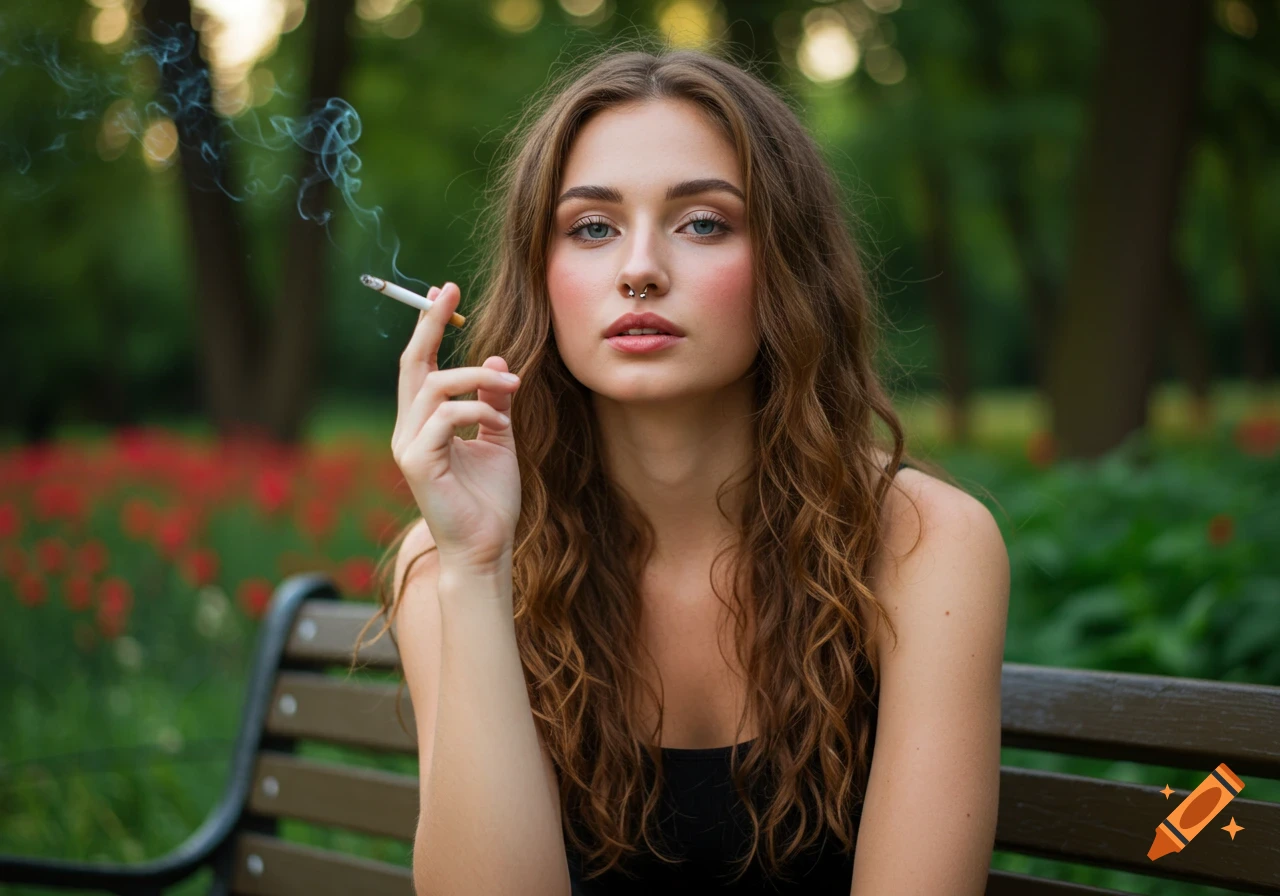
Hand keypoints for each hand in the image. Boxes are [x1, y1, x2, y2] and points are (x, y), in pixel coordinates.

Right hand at [391, 281, 521, 575]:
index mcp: (424, 423)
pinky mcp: (418, 463)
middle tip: (447, 291)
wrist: (487, 547)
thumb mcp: (499, 438)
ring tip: (513, 385)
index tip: (441, 292)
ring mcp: (409, 446)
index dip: (428, 328)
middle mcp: (409, 430)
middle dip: (428, 324)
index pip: (420, 366)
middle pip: (412, 364)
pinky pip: (444, 417)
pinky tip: (497, 418)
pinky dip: (475, 408)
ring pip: (434, 386)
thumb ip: (494, 401)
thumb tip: (496, 359)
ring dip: (478, 377)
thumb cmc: (490, 499)